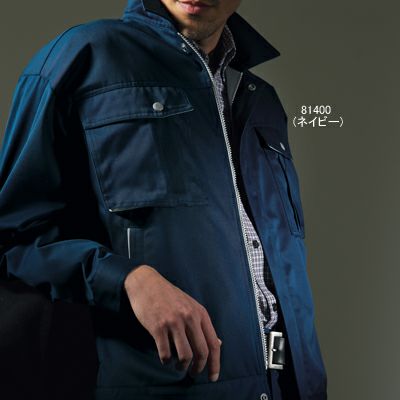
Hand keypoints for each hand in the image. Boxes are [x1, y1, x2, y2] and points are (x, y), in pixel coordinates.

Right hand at [124, 264, 221, 381]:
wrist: (147, 283)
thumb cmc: (170, 296)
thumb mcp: (191, 306)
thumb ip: (203, 324)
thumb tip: (218, 343)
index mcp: (200, 313)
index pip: (213, 344)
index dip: (215, 364)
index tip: (213, 378)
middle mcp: (189, 317)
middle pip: (201, 352)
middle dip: (198, 368)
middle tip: (193, 373)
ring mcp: (173, 322)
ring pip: (185, 356)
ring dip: (182, 367)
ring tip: (178, 366)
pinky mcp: (158, 327)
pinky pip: (165, 353)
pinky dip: (166, 361)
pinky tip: (165, 358)